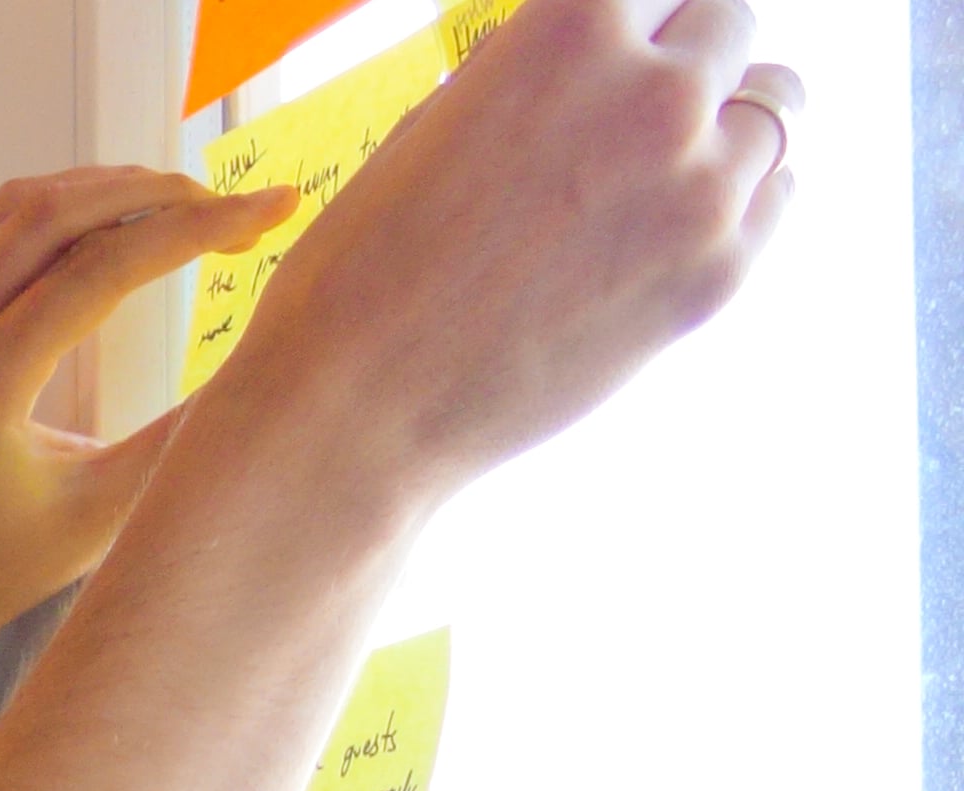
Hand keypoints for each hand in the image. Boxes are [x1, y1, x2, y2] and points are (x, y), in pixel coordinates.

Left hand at [0, 168, 299, 703]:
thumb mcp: (104, 514)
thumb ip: (182, 440)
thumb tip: (276, 368)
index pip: (100, 269)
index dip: (196, 228)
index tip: (271, 209)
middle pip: (54, 216)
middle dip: (158, 196)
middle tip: (235, 206)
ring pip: (17, 211)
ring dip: (107, 190)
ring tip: (188, 202)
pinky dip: (59, 210)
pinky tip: (118, 217)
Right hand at [216, 0, 795, 505]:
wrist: (354, 409)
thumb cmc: (365, 269)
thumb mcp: (435, 124)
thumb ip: (532, 75)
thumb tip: (596, 60)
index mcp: (569, 31)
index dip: (631, 18)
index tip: (623, 43)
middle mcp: (654, 91)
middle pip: (728, 22)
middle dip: (685, 54)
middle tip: (638, 101)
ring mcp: (700, 185)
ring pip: (772, 106)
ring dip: (723, 122)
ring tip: (666, 162)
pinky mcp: (718, 272)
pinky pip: (778, 194)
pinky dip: (744, 193)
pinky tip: (681, 215)